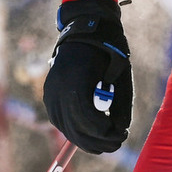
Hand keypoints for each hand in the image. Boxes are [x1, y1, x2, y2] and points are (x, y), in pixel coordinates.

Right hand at [43, 0, 132, 153]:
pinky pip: (60, 121)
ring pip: (66, 129)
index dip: (106, 133)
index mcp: (76, 82)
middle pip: (75, 130)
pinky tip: (91, 130)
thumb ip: (120, 106)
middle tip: (116, 142)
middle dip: (98, 142)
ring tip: (105, 139)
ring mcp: (50, 92)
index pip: (89, 120)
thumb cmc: (108, 51)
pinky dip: (75, 129)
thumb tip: (119, 131)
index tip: (122, 134)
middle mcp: (58, 90)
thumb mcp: (120, 77)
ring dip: (86, 139)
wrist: (84, 30)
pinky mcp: (49, 94)